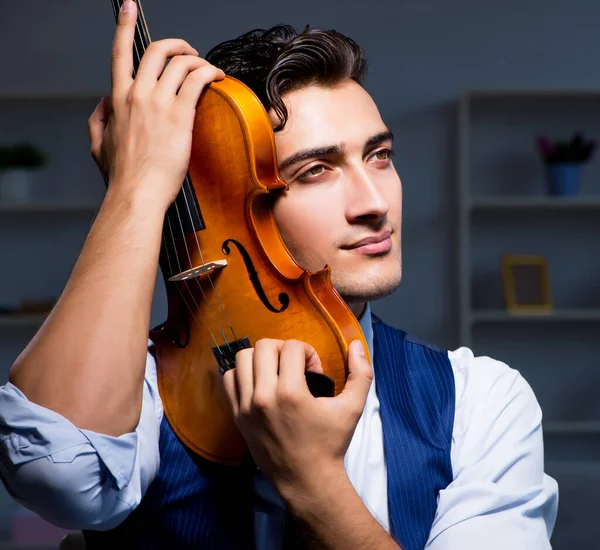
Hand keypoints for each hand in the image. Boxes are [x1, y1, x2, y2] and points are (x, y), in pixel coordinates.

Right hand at [87, 0, 224, 209]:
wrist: (136, 194)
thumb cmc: (121, 176)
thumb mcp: (98, 145)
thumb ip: (98, 119)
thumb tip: (104, 103)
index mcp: (117, 99)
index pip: (119, 54)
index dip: (124, 25)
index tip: (128, 7)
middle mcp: (137, 94)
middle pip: (156, 50)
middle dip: (176, 44)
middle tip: (189, 52)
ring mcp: (159, 104)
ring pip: (180, 62)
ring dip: (198, 59)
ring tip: (209, 69)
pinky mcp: (180, 116)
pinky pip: (197, 80)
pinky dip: (209, 72)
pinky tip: (217, 77)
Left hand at [223, 338, 372, 500]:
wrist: (307, 480)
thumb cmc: (330, 444)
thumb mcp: (353, 408)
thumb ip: (361, 373)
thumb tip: (357, 344)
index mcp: (291, 393)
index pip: (292, 347)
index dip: (308, 352)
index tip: (314, 371)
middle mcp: (263, 397)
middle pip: (264, 346)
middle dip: (284, 349)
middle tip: (295, 366)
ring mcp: (246, 407)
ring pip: (243, 358)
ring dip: (261, 358)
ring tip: (276, 371)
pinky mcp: (237, 416)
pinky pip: (229, 379)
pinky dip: (242, 373)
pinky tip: (259, 382)